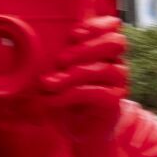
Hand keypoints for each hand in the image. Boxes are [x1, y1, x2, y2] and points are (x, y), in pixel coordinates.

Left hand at [42, 16, 127, 137]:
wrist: (80, 130)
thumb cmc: (67, 96)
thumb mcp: (59, 72)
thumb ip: (57, 56)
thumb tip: (38, 42)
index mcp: (104, 48)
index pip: (112, 26)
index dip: (97, 25)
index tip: (73, 34)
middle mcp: (116, 62)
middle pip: (115, 43)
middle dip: (86, 48)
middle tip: (61, 60)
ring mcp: (118, 82)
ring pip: (105, 69)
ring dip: (74, 74)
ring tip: (50, 83)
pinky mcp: (114, 102)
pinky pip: (98, 93)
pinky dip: (72, 95)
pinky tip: (54, 99)